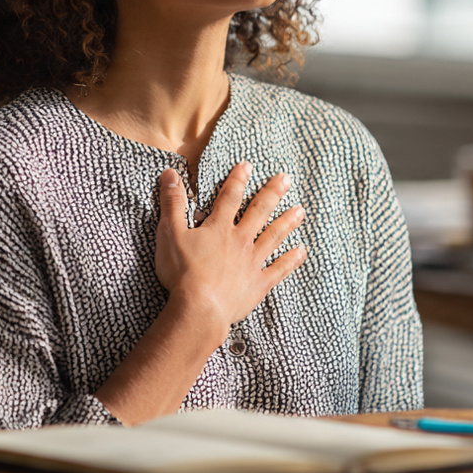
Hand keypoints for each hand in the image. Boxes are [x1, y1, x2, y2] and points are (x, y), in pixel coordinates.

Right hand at [154, 162, 307, 331]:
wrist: (199, 308)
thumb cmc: (182, 272)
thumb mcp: (170, 234)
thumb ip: (172, 204)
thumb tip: (170, 174)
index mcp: (218, 228)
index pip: (229, 198)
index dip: (238, 180)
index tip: (248, 165)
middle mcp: (240, 241)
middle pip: (259, 212)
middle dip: (272, 194)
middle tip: (287, 179)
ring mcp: (252, 263)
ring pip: (274, 237)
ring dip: (287, 222)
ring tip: (300, 210)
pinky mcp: (258, 284)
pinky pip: (278, 270)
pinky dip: (291, 260)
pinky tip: (302, 251)